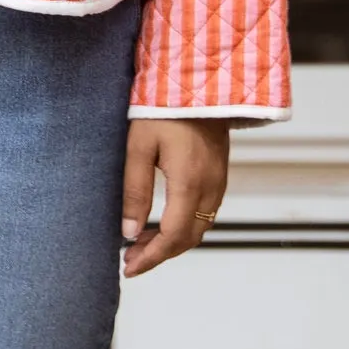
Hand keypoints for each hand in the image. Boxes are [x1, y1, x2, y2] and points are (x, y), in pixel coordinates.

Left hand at [121, 119, 230, 278]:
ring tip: (140, 243)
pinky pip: (206, 212)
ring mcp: (219, 180)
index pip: (173, 236)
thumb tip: (129, 231)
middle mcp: (211, 187)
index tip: (129, 268)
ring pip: (199, 227)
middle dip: (159, 254)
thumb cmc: (164, 107)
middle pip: (189, 238)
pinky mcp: (219, 172)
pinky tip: (161, 222)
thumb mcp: (139, 146)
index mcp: (190, 183)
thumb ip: (135, 190)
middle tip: (130, 259)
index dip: (151, 257)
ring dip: (172, 241)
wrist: (199, 80)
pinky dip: (184, 225)